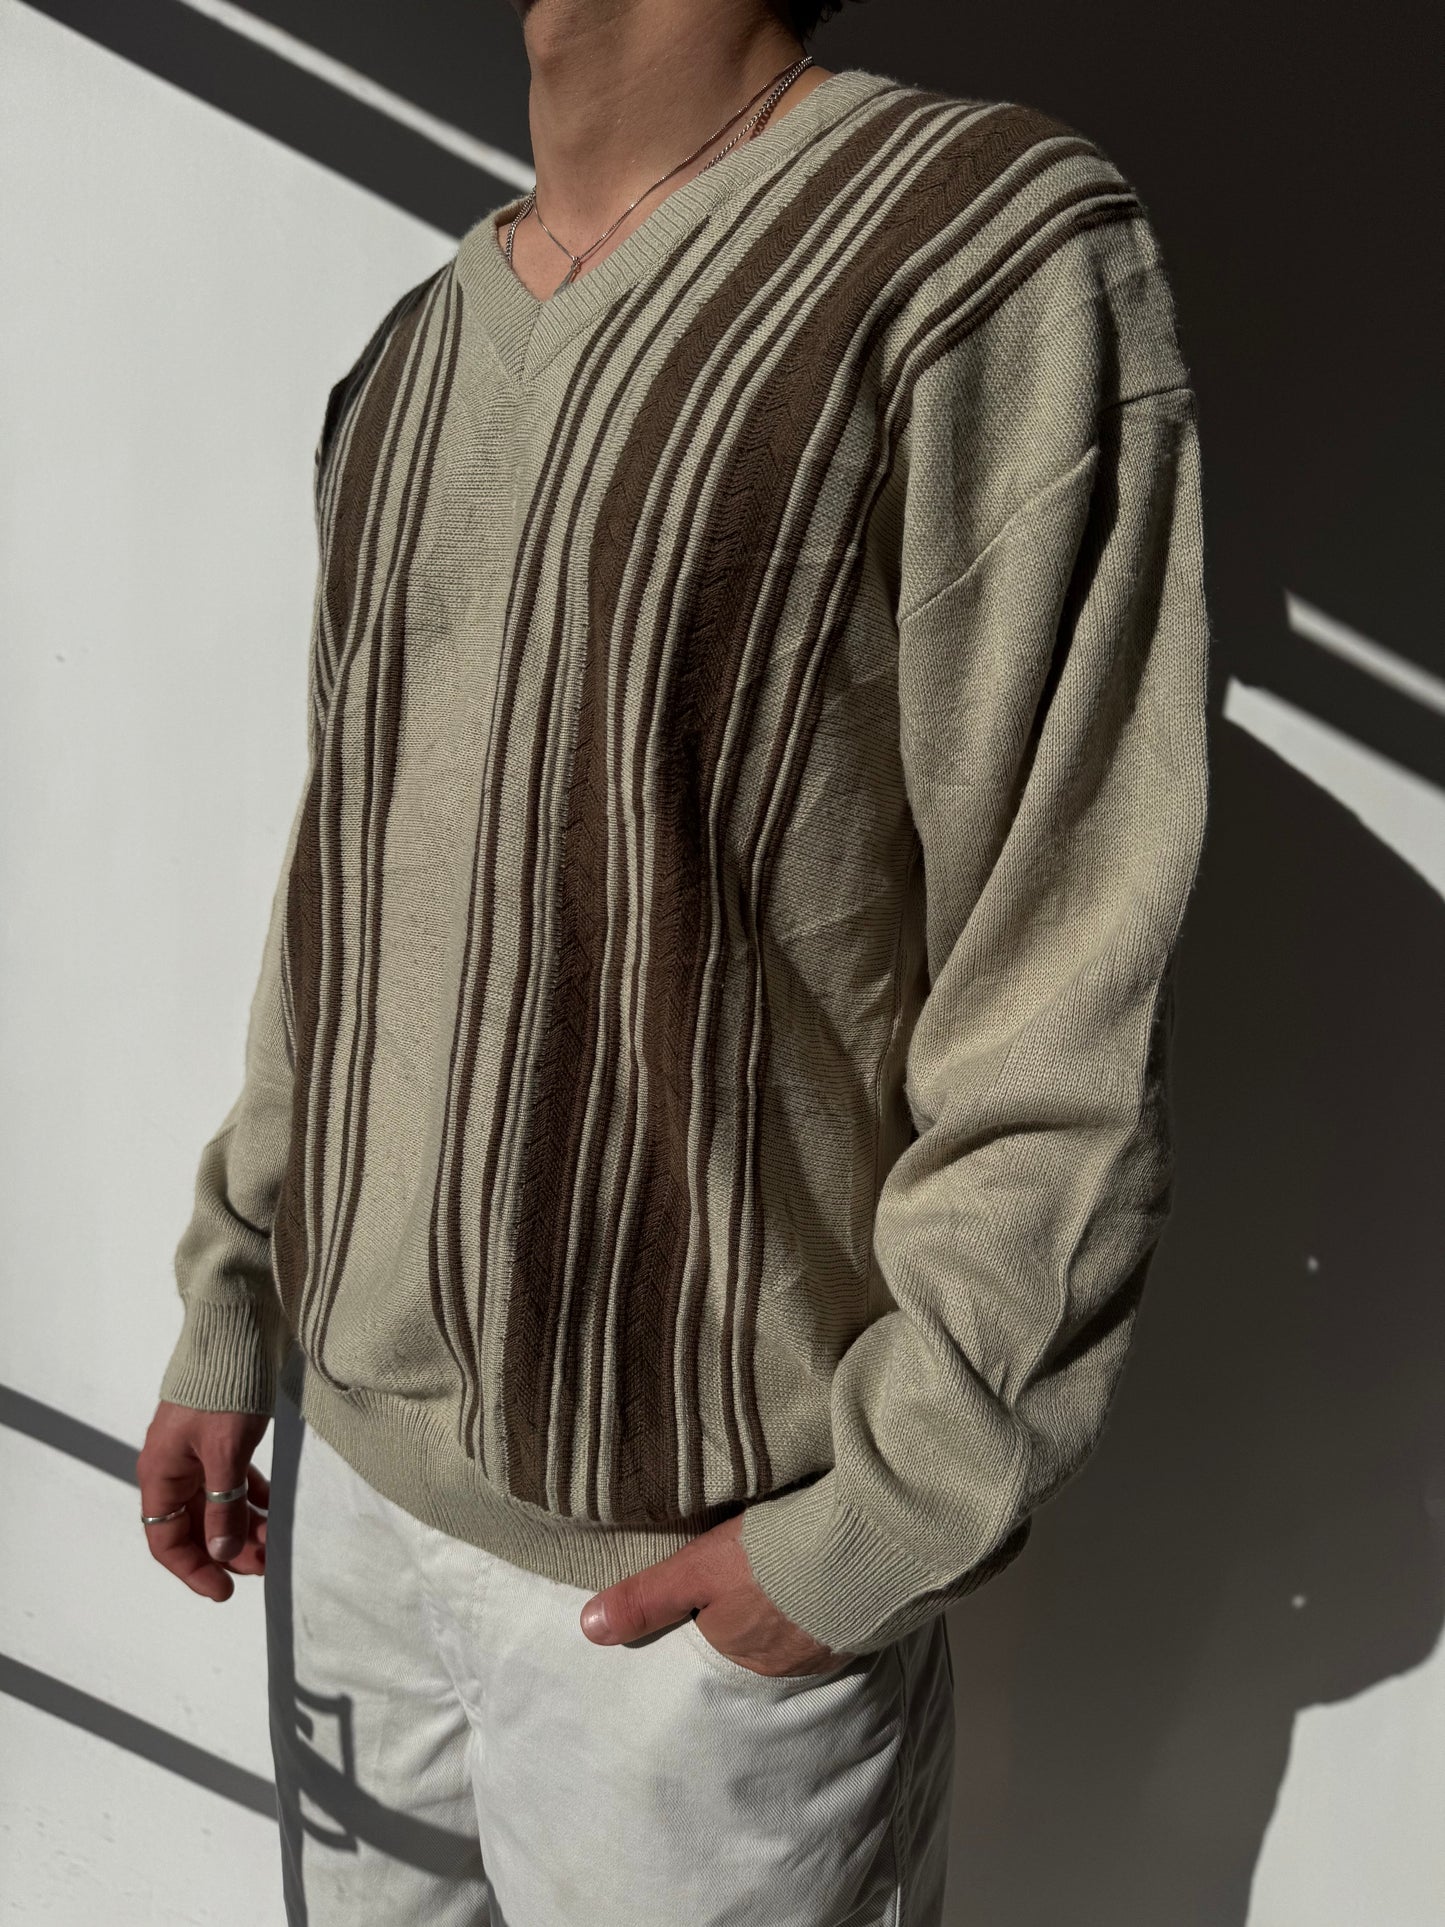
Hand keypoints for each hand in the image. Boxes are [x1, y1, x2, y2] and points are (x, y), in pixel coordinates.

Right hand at [136, 1401, 270, 1602]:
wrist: (235, 1331)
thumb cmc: (224, 1391)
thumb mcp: (226, 1453)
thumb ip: (223, 1506)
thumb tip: (223, 1553)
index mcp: (161, 1472)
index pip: (166, 1540)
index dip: (193, 1570)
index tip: (224, 1591)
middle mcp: (173, 1467)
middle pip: (193, 1525)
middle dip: (225, 1551)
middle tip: (262, 1569)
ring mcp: (196, 1452)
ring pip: (215, 1505)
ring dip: (241, 1527)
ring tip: (273, 1546)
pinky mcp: (219, 1439)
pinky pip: (231, 1481)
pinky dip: (250, 1499)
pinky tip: (274, 1511)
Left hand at [578, 1512, 854, 1677]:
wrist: (862, 1550)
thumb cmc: (770, 1560)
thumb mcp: (696, 1570)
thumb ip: (646, 1598)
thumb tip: (588, 1629)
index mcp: (736, 1652)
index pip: (714, 1634)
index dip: (711, 1606)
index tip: (718, 1579)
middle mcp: (780, 1664)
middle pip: (755, 1635)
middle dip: (753, 1609)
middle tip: (755, 1570)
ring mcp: (825, 1648)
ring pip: (796, 1628)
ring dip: (793, 1604)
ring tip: (793, 1566)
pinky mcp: (861, 1625)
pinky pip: (834, 1618)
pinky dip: (828, 1599)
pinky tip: (830, 1571)